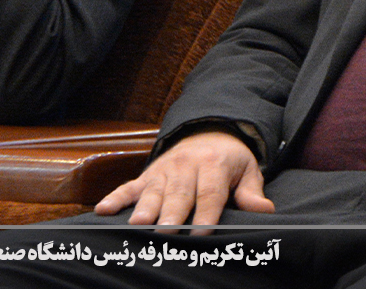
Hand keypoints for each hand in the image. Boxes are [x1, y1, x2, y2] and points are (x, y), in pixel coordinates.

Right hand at [94, 130, 273, 233]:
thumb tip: (263, 211)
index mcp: (214, 165)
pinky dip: (114, 198)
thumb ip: (252, 192)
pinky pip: (128, 187)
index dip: (207, 213)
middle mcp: (186, 166)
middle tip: (165, 233)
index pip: (211, 193)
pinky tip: (102, 211)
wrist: (208, 131)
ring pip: (153, 191)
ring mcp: (163, 171)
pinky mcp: (146, 175)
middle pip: (179, 194)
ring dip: (145, 208)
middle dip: (172, 214)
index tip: (202, 233)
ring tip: (138, 224)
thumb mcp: (247, 171)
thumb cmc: (229, 161)